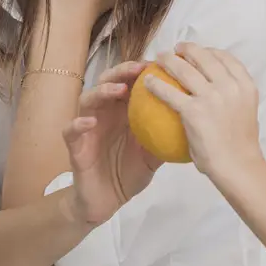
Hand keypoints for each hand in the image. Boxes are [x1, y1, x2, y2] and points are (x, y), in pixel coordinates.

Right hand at [61, 61, 161, 225]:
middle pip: (107, 83)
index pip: (129, 83)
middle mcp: (104, 114)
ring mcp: (87, 127)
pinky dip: (78, 123)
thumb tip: (193, 122)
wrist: (107, 201)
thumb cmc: (130, 172)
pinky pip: (71, 131)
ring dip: (101, 91)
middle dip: (121, 72)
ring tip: (118, 89)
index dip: (140, 72)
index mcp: (122, 112)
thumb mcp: (154, 154)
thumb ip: (167, 136)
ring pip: (87, 100)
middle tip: (138, 69)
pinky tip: (90, 121)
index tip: (158, 65)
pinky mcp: (74, 145)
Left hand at [146, 44, 262, 179]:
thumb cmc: (240, 147)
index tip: (199, 52)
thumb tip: (219, 91)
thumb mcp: (245, 113)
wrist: (237, 166)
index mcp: (245, 85)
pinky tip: (148, 83)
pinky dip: (156, 84)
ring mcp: (212, 97)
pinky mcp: (193, 110)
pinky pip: (169, 92)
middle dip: (187, 49)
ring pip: (184, 68)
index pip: (225, 58)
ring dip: (168, 59)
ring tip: (159, 58)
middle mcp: (230, 86)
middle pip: (204, 57)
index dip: (209, 50)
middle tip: (176, 49)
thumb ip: (233, 98)